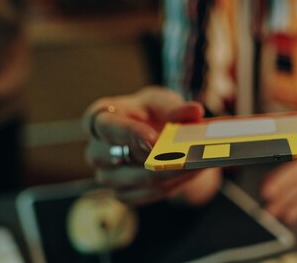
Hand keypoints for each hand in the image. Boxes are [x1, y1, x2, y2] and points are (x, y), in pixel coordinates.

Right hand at [83, 86, 221, 205]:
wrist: (157, 135)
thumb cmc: (153, 113)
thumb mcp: (164, 103)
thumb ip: (177, 107)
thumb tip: (194, 111)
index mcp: (100, 118)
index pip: (104, 126)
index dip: (127, 133)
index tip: (153, 138)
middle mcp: (97, 150)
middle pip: (119, 158)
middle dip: (153, 157)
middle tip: (184, 155)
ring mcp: (107, 175)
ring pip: (139, 179)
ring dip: (171, 171)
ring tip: (199, 162)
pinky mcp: (123, 193)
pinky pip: (149, 193)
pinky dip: (173, 183)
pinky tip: (192, 172)